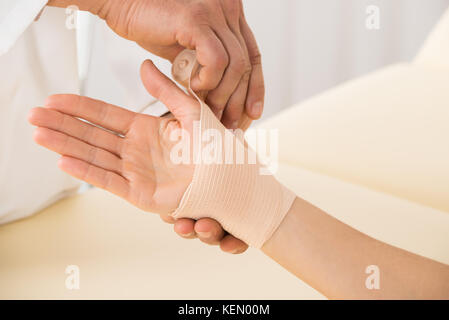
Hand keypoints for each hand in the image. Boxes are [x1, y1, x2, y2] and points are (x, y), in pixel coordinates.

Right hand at [28, 60, 247, 253]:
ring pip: (93, 156)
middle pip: (91, 135)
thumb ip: (167, 90)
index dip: (80, 107)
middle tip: (34, 115)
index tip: (54, 99)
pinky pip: (109, 181)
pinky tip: (64, 159)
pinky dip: (86, 171)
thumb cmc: (217, 147)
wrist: (231, 180)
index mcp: (146, 130)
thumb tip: (143, 66)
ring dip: (65, 145)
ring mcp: (135, 173)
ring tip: (39, 134)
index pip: (105, 115)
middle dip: (62, 125)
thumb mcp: (191, 111)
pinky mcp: (139, 195)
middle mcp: (136, 151)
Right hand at [48, 0, 264, 128]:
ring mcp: (214, 12)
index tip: (252, 112)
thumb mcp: (190, 51)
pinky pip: (216, 60)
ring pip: (235, 64)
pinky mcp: (197, 19)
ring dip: (222, 92)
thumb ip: (209, 64)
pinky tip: (193, 85)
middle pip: (247, 62)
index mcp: (229, 17)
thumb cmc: (153, 27)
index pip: (253, 56)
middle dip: (240, 98)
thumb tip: (224, 94)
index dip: (256, 86)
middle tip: (229, 120)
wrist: (123, 6)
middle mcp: (228, 9)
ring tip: (205, 104)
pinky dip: (208, 79)